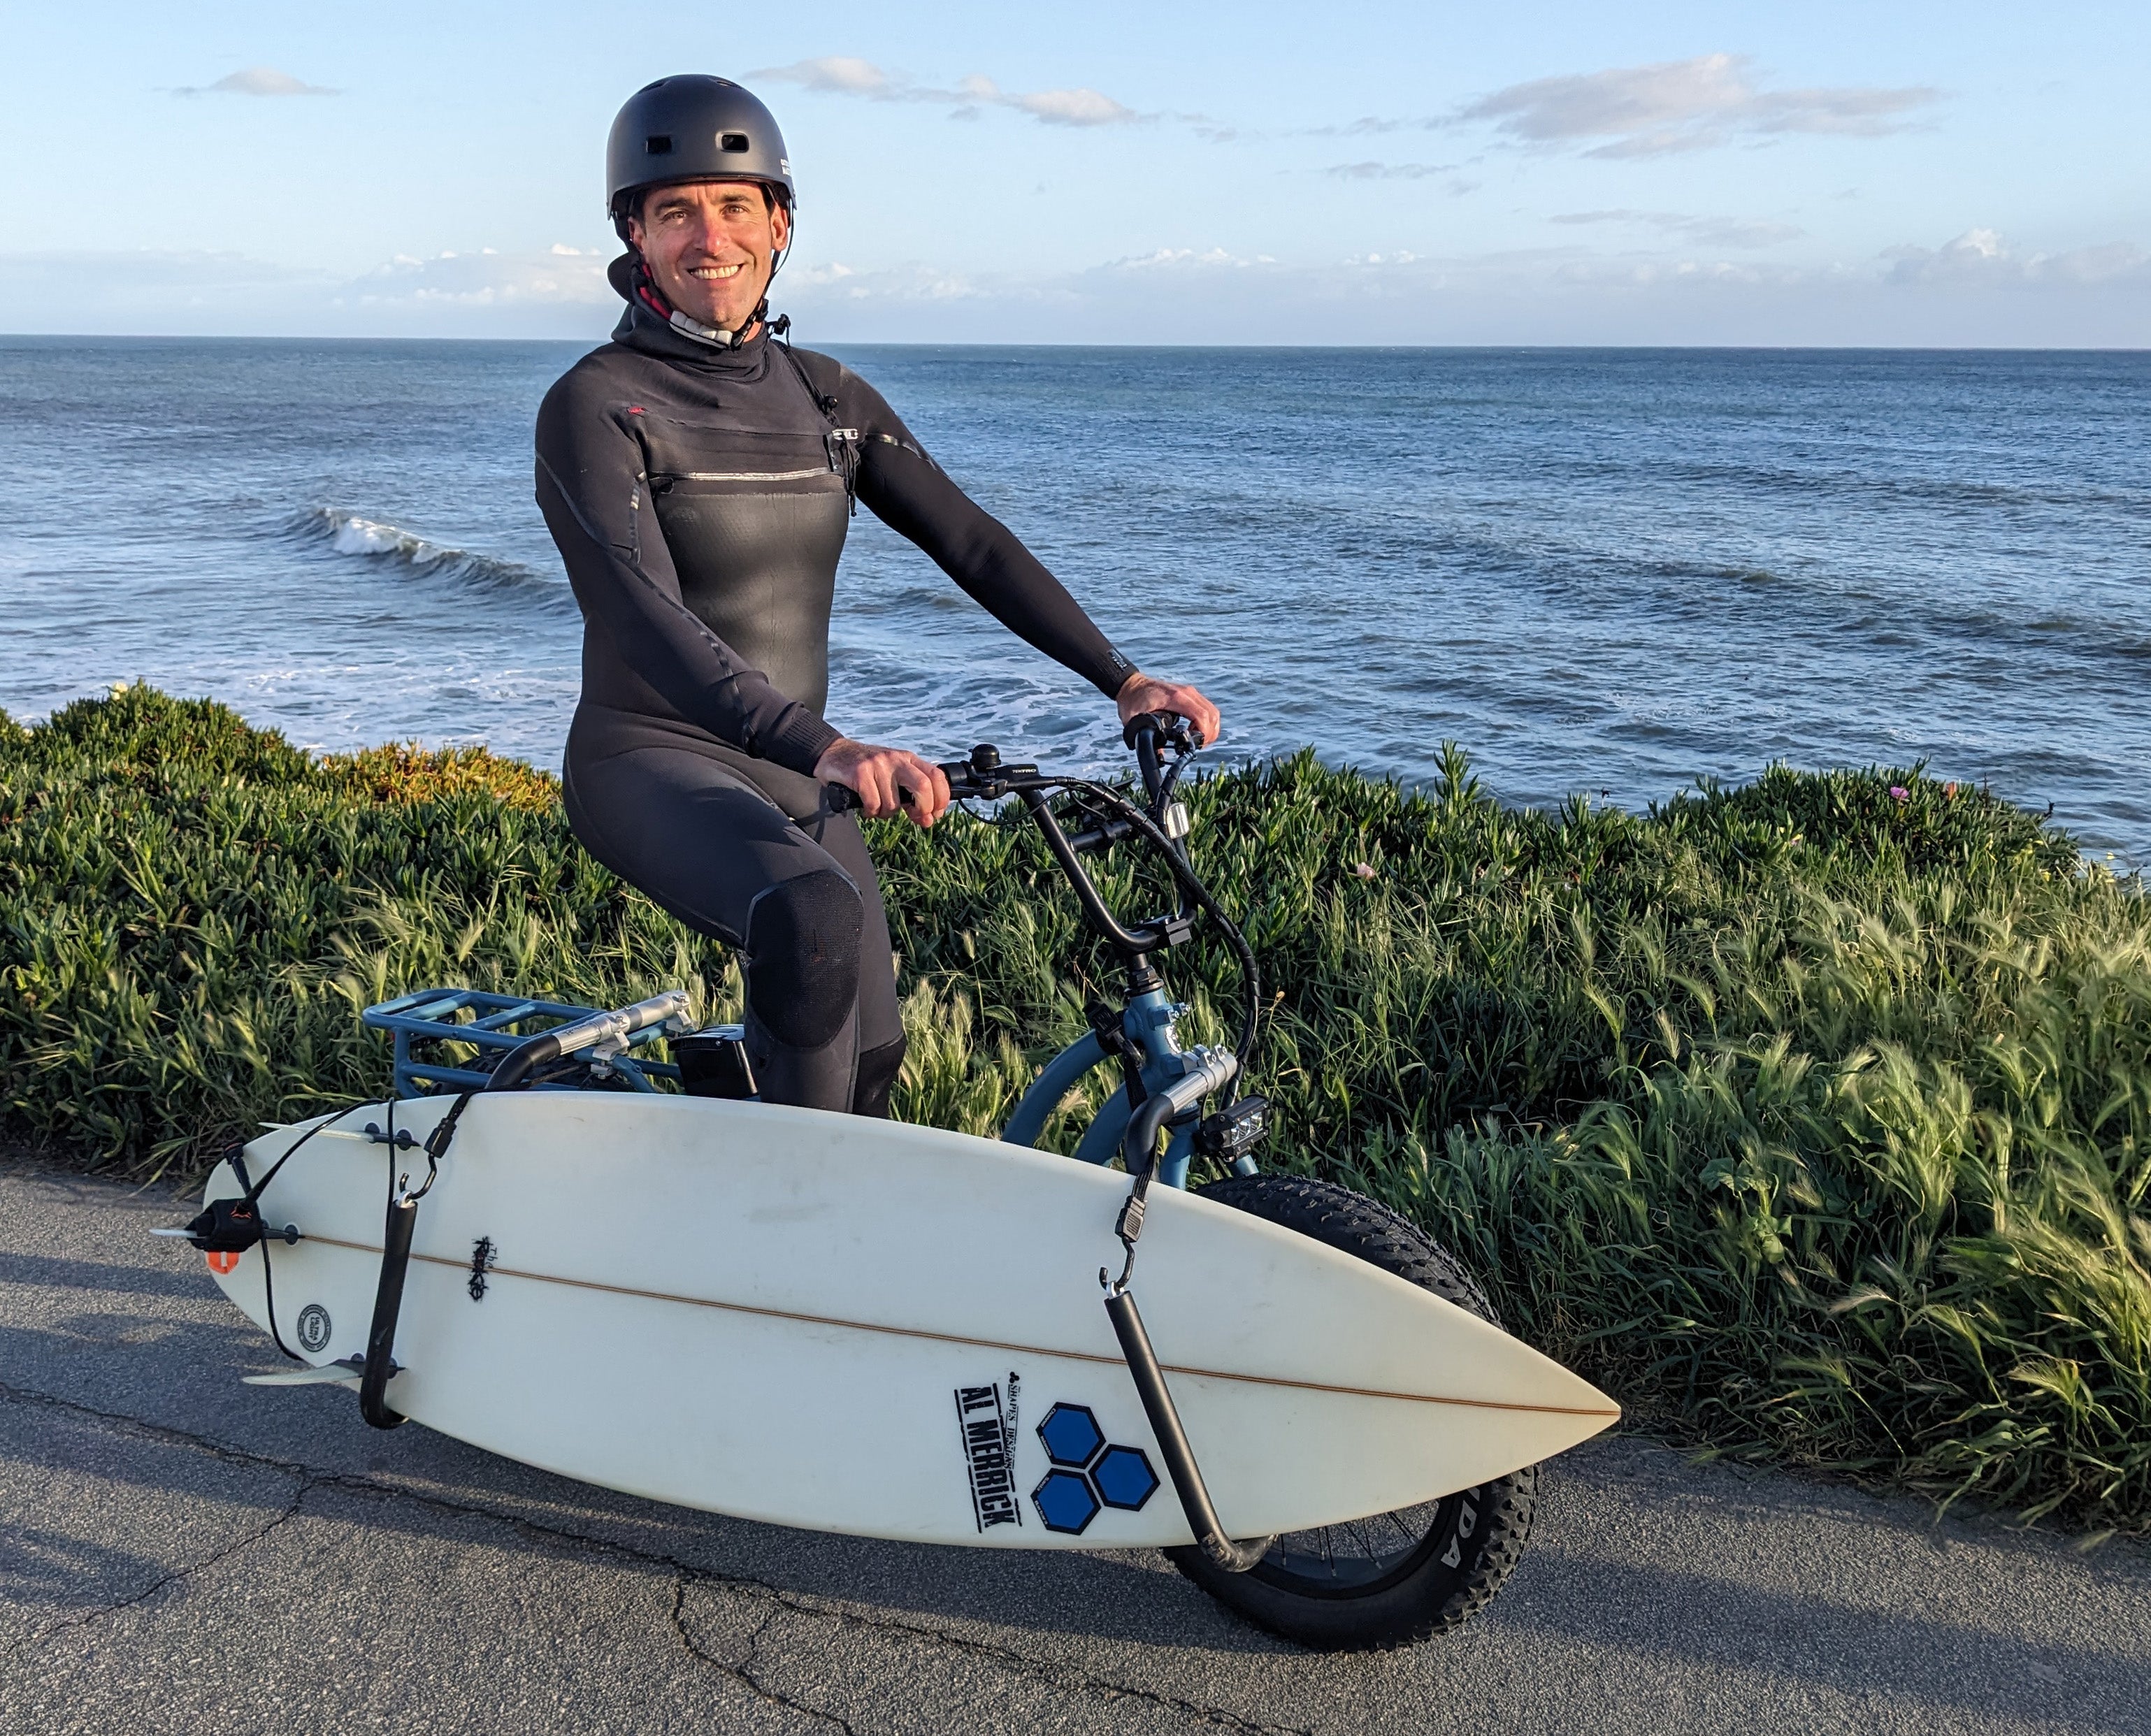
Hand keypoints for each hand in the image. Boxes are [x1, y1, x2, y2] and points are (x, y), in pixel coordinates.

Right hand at [814, 738, 951, 826]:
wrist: (834, 753)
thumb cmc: (868, 770)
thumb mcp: (893, 776)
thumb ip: (911, 795)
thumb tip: (928, 819)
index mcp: (909, 759)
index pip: (937, 776)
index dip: (941, 799)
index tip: (935, 815)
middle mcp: (896, 759)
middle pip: (923, 786)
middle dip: (923, 808)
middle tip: (913, 816)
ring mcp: (878, 764)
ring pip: (894, 803)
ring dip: (886, 814)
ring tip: (877, 807)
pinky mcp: (860, 773)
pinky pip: (873, 804)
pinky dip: (871, 812)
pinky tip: (866, 807)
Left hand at [1115, 672, 1221, 746]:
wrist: (1131, 684)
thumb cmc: (1132, 700)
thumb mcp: (1134, 720)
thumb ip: (1145, 737)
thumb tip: (1157, 754)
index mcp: (1175, 698)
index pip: (1201, 715)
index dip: (1204, 733)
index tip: (1196, 744)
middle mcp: (1186, 693)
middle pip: (1212, 714)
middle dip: (1209, 734)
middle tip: (1198, 746)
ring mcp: (1190, 693)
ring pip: (1212, 712)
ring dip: (1210, 729)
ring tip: (1198, 741)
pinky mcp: (1190, 695)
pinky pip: (1207, 708)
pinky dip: (1207, 722)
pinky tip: (1196, 731)